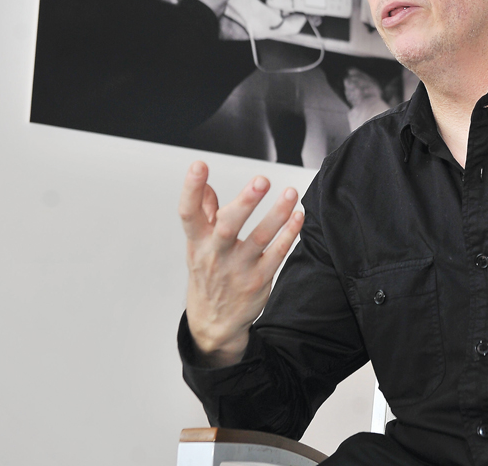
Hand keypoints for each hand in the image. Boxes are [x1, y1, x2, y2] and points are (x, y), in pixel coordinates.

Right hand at [180, 162, 302, 367]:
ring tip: (291, 193)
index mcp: (198, 242)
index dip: (191, 189)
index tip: (199, 165)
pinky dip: (289, 234)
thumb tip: (204, 186)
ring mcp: (238, 269)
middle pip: (228, 227)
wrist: (213, 323)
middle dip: (245, 203)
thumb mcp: (198, 246)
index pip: (189, 213)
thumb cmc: (208, 274)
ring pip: (260, 239)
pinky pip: (278, 253)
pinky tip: (298, 216)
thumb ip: (203, 214)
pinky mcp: (259, 279)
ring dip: (278, 214)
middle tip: (261, 180)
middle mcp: (216, 255)